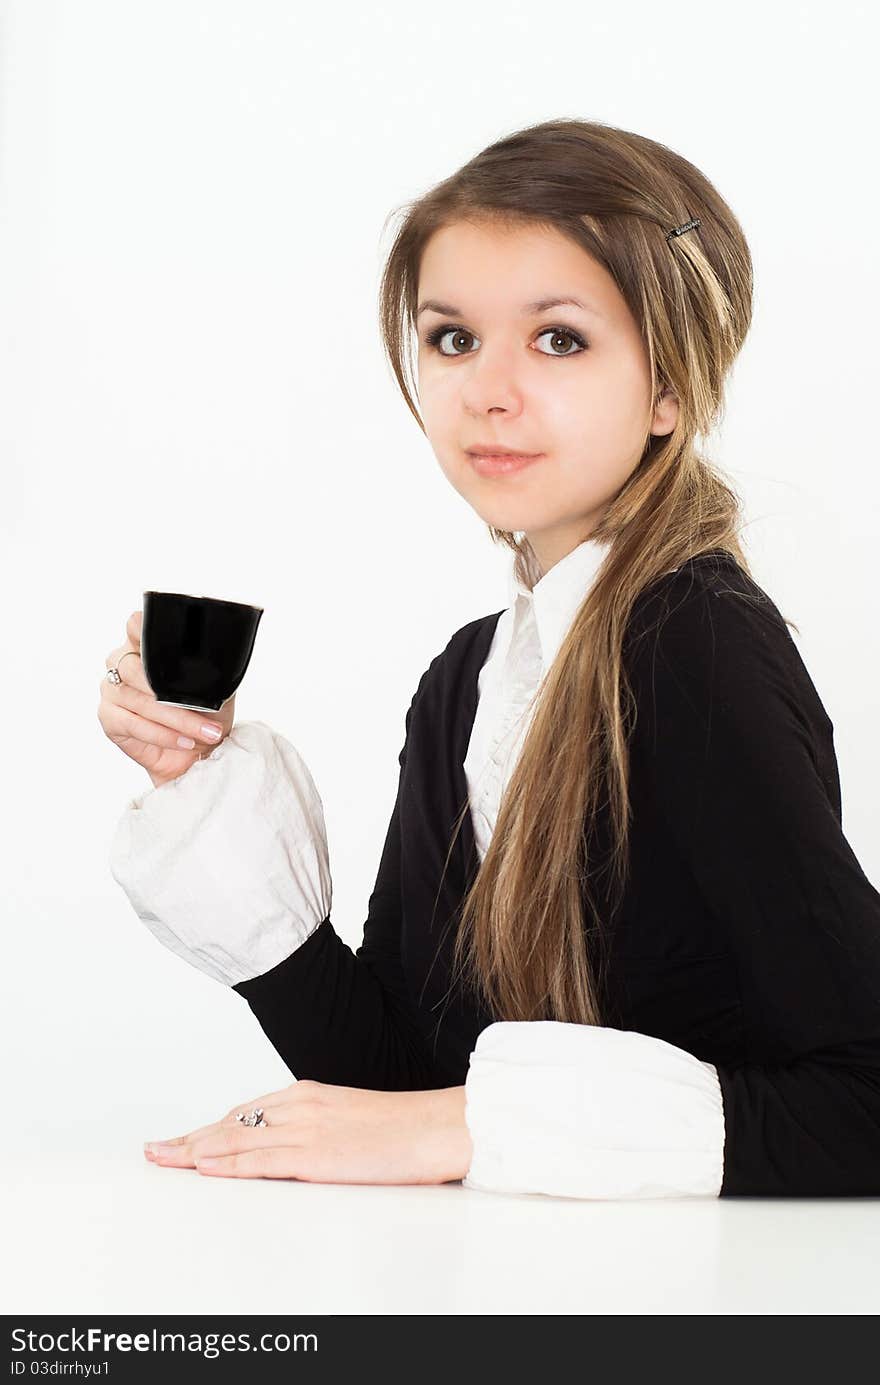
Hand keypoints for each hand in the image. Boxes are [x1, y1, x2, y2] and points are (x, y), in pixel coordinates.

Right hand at [99, 609, 235, 786]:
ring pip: (140, 701)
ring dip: (177, 720)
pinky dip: (163, 735)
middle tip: (207, 709)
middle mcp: (121, 662)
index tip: (167, 639)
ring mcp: (111, 690)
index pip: (135, 625)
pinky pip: (134, 725)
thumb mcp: (215, 685)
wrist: (199, 750)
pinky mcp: (109, 718)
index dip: (143, 628)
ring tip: (206, 732)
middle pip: (135, 668)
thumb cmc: (204, 712)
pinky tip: (184, 741)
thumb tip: (220, 660)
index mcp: (144, 645)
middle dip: (174, 695)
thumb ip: (210, 667)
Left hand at [143, 1080, 473, 1184]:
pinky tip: (203, 1167)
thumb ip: (318, 1129)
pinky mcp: (316, 1155)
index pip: (245, 1113)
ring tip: (163, 1160)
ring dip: (194, 1152)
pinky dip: (226, 1164)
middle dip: (190, 1139)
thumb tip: (294, 1151)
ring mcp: (306, 1129)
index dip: (210, 1128)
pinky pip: (260, 1161)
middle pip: (231, 1124)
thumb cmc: (405, 1129)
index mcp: (310, 1096)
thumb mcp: (352, 1121)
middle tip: (155, 1150)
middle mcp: (300, 1106)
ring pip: (236, 1140)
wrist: (440, 1126)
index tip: (184, 1139)